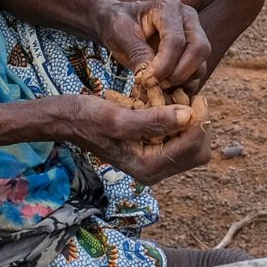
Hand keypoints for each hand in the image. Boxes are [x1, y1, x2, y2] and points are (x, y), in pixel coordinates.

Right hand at [62, 94, 210, 184]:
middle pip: (197, 150)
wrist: (67, 119)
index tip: (193, 96)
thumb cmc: (87, 117)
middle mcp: (153, 170)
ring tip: (173, 99)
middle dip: (195, 122)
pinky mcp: (150, 150)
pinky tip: (164, 103)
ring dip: (187, 119)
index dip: (199, 121)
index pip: (192, 147)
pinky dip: (177, 119)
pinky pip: (178, 136)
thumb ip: (154, 120)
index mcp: (147, 168)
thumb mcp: (119, 117)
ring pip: (191, 143)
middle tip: (183, 98)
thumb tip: (189, 117)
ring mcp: (152, 161)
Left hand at [95, 0, 211, 93]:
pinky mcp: (194, 53)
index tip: (146, 80)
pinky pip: (198, 74)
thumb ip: (136, 53)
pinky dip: (184, 86)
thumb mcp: (120, 34)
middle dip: (179, 73)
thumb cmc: (119, 25)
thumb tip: (149, 78)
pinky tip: (164, 89)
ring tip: (157, 86)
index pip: (176, 39)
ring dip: (181, 81)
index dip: (164, 65)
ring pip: (201, 63)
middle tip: (157, 85)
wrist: (121, 26)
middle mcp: (188, 18)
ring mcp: (195, 34)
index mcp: (168, 6)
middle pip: (199, 49)